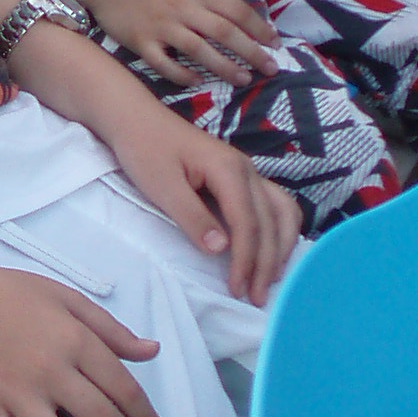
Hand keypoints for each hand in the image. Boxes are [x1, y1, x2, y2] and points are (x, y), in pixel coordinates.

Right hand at [83, 0, 275, 86]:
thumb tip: (239, 12)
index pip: (238, 11)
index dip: (260, 29)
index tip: (275, 44)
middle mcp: (185, 8)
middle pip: (226, 34)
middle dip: (253, 53)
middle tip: (271, 69)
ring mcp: (163, 27)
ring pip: (201, 52)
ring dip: (226, 68)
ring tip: (243, 79)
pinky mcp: (142, 43)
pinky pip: (166, 65)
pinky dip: (183, 75)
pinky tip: (198, 82)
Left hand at [100, 96, 300, 304]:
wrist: (136, 118)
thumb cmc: (144, 149)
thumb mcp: (163, 186)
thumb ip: (192, 218)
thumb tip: (221, 249)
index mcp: (229, 170)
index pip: (247, 223)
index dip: (245, 259)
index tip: (237, 289)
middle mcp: (247, 169)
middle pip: (269, 222)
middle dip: (265, 262)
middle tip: (255, 298)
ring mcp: (247, 171)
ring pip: (281, 211)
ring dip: (280, 247)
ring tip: (270, 280)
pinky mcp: (241, 176)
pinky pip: (273, 204)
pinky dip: (279, 230)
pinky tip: (273, 251)